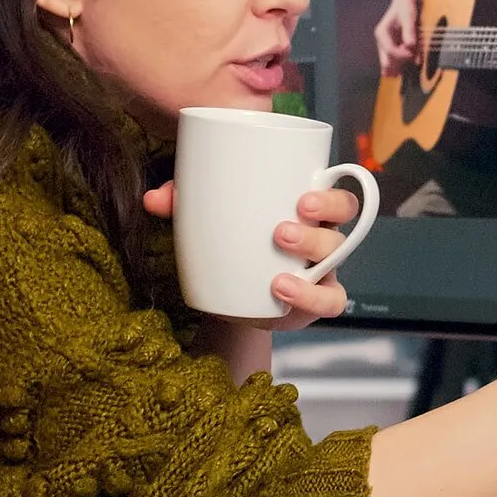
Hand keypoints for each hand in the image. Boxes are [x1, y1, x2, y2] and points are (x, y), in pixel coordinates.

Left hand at [144, 183, 360, 330]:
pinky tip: (282, 293)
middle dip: (320, 224)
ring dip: (311, 261)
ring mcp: (322, 270)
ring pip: (336, 260)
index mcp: (306, 210)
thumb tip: (153, 198)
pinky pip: (330, 301)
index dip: (330, 195)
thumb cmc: (232, 244)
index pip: (337, 195)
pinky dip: (310, 297)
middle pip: (343, 224)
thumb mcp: (210, 219)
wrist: (233, 295)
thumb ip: (184, 203)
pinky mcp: (315, 301)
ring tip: (278, 273)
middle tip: (283, 229)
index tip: (302, 195)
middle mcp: (322, 236)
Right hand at [374, 0, 419, 76]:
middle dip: (393, 66)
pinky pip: (394, 58)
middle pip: (385, 58)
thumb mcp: (408, 17)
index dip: (400, 55)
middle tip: (401, 73)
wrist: (404, 2)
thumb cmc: (405, 8)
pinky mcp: (392, 45)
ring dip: (396, 66)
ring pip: (388, 60)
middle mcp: (382, 40)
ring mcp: (386, 44)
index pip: (389, 50)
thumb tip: (410, 45)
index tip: (411, 55)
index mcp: (382, 33)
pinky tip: (403, 69)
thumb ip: (409, 31)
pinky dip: (399, 63)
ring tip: (401, 73)